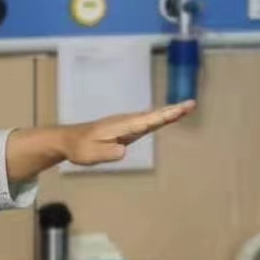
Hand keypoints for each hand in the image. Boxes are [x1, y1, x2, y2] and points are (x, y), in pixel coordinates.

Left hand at [5, 103, 194, 183]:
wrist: (68, 140)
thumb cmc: (80, 148)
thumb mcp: (92, 154)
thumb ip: (108, 152)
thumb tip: (123, 151)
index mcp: (121, 126)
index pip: (147, 121)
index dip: (164, 116)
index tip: (180, 109)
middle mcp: (125, 122)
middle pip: (153, 115)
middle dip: (172, 110)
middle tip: (191, 104)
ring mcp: (125, 124)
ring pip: (151, 117)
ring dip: (168, 113)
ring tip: (185, 109)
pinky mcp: (125, 129)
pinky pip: (145, 122)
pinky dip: (159, 118)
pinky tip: (167, 117)